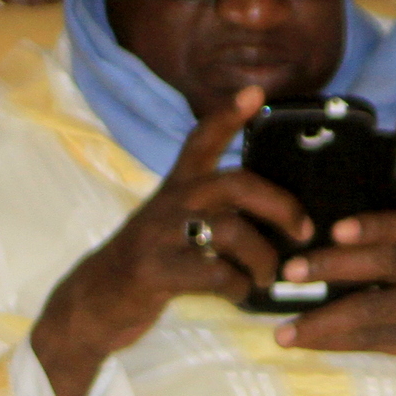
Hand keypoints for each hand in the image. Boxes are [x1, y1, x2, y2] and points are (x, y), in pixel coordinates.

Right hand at [31, 87, 309, 395]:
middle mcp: (170, 203)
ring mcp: (159, 235)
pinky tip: (238, 293)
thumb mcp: (175, 224)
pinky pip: (213, 272)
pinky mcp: (154, 270)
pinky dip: (237, 285)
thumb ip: (212, 208)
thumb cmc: (150, 261)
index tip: (256, 93)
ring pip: (230, 230)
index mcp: (177, 188)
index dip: (228, 115)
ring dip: (262, 258)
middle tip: (303, 231)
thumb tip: (278, 211)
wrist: (92, 302)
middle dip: (280, 205)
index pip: (200, 141)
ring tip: (266, 277)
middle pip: (234, 184)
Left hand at [273, 209, 395, 395]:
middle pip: (388, 264)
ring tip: (285, 329)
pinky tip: (312, 344)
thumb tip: (334, 237)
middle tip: (293, 270)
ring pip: (377, 310)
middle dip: (335, 265)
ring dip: (325, 320)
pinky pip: (379, 342)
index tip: (334, 229)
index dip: (374, 226)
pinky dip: (340, 343)